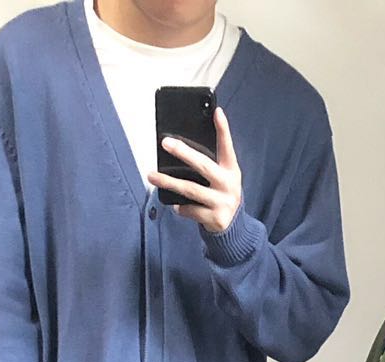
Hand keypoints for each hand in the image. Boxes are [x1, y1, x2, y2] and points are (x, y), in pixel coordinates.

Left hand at [149, 105, 241, 233]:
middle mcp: (229, 185)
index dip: (223, 129)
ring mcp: (223, 202)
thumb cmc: (221, 195)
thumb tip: (178, 148)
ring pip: (190, 189)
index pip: (227, 146)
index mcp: (231, 170)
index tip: (216, 111)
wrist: (233, 227)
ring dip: (168, 182)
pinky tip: (176, 205)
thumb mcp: (221, 177)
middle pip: (203, 165)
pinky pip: (190, 210)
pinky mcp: (215, 218)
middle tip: (165, 143)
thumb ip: (209, 164)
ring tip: (152, 176)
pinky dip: (180, 207)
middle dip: (183, 153)